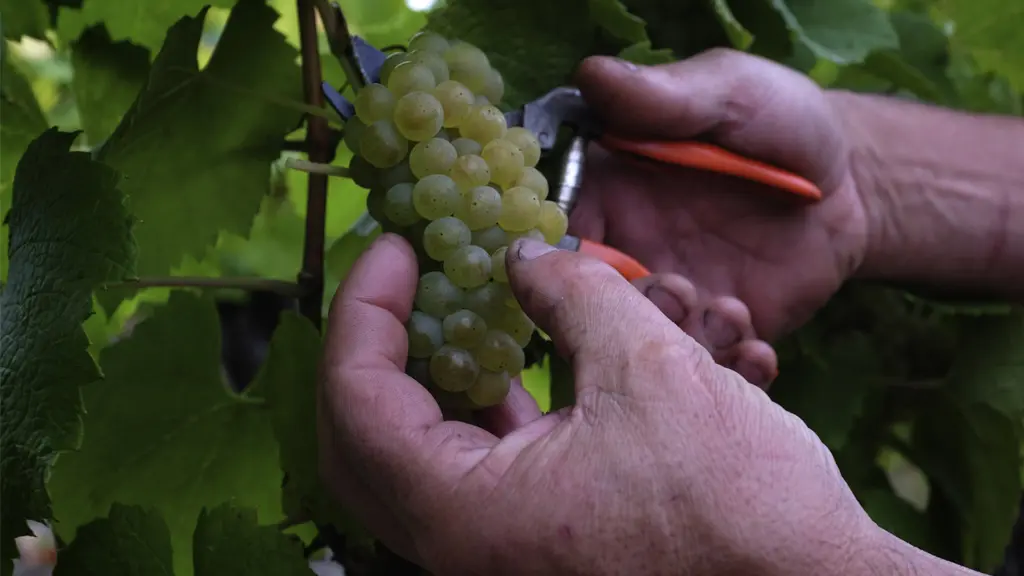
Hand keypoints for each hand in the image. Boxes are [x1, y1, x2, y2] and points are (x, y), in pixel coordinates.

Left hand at [318, 234, 891, 575]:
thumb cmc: (738, 503)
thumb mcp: (648, 368)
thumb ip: (571, 293)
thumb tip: (525, 257)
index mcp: (465, 515)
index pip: (358, 400)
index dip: (366, 308)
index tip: (396, 247)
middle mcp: (466, 549)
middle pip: (369, 437)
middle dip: (387, 347)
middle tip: (412, 281)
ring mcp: (501, 554)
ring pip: (427, 454)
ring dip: (448, 374)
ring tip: (475, 309)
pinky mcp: (542, 547)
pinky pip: (484, 472)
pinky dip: (495, 411)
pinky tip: (530, 363)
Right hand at [572, 49, 868, 349]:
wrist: (856, 182)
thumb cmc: (783, 121)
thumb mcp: (729, 92)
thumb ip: (664, 95)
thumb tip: (590, 74)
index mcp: (611, 191)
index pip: (559, 230)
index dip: (558, 253)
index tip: (590, 261)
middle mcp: (631, 250)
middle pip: (591, 303)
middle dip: (625, 310)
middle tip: (676, 288)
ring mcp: (675, 296)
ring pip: (644, 347)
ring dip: (678, 341)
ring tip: (729, 312)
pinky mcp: (720, 333)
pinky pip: (706, 368)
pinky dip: (725, 368)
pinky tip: (756, 344)